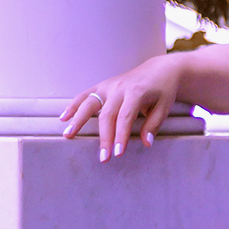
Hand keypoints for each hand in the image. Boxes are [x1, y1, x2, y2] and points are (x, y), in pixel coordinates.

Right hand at [60, 54, 183, 162]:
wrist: (160, 70)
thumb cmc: (163, 91)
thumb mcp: (164, 107)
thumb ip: (154, 124)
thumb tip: (147, 143)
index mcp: (136, 92)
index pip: (125, 117)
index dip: (121, 136)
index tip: (118, 154)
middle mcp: (119, 88)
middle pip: (107, 115)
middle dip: (104, 138)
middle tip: (103, 158)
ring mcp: (109, 85)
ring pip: (89, 103)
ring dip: (78, 119)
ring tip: (68, 135)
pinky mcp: (103, 86)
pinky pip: (85, 95)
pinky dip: (73, 105)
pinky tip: (64, 117)